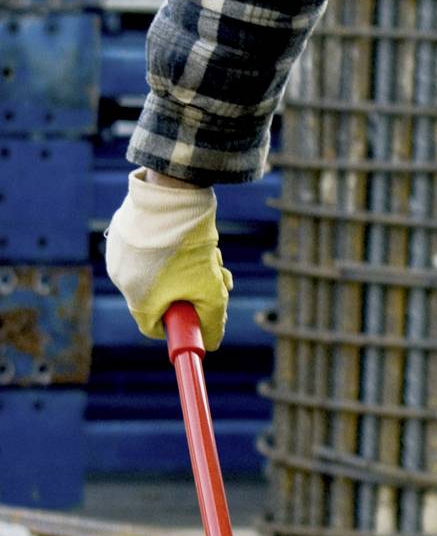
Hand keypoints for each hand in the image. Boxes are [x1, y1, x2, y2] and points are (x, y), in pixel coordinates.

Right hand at [105, 169, 232, 349]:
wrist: (173, 192)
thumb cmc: (191, 247)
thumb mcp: (212, 290)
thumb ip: (213, 322)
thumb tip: (213, 343)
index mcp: (138, 300)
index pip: (155, 328)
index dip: (180, 325)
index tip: (199, 315)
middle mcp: (122, 279)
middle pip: (161, 297)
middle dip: (192, 292)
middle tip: (217, 279)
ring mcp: (120, 253)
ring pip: (159, 271)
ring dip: (187, 268)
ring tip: (209, 251)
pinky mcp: (123, 230)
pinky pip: (149, 248)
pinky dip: (170, 247)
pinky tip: (189, 234)